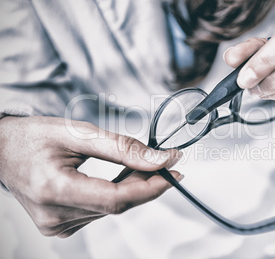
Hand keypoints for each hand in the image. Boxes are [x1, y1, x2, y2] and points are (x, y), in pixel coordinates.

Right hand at [0, 116, 182, 237]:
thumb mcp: (78, 133)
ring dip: (132, 188)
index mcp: (54, 190)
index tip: (174, 172)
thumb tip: (159, 158)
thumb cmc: (33, 137)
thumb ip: (122, 147)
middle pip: (117, 204)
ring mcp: (57, 225)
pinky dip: (116, 194)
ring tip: (138, 165)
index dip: (151, 187)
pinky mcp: (60, 226)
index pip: (116, 199)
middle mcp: (55, 216)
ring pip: (111, 209)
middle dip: (145, 183)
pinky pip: (100, 211)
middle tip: (163, 162)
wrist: (2, 150)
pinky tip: (120, 178)